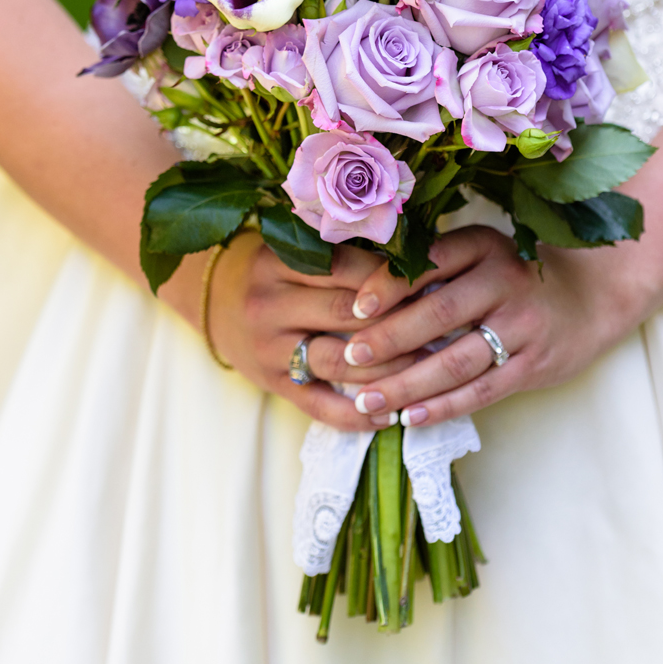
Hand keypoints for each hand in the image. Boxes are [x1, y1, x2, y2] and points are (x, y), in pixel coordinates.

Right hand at [203, 231, 430, 429]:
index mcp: (279, 262)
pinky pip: (318, 406)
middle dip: (399, 321)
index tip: (434, 281)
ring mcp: (269, 349)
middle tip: (446, 324)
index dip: (393, 278)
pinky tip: (389, 415)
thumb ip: (348, 254)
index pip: (347, 268)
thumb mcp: (299, 248)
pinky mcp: (272, 385)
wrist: (216, 301)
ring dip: (388, 367)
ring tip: (429, 366)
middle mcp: (270, 304)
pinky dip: (356, 415)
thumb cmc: (277, 269)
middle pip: (346, 315)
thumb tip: (420, 264)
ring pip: (337, 361)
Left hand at [325, 226, 649, 426]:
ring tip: (368, 400)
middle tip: (350, 358)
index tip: (356, 308)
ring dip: (408, 384)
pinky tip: (412, 417)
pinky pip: (483, 390)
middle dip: (391, 339)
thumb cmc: (516, 278)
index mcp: (487, 247)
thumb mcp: (483, 254)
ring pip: (458, 360)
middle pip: (441, 313)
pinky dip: (444, 406)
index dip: (391, 285)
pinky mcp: (534, 364)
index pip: (433, 262)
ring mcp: (524, 326)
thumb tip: (355, 287)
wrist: (591, 299)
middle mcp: (507, 281)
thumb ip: (434, 266)